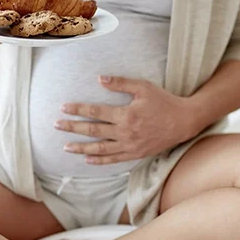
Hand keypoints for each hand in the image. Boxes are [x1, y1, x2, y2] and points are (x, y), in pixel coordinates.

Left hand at [55, 76, 201, 164]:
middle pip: (93, 131)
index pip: (95, 112)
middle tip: (56, 125)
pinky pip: (113, 159)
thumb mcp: (143, 87)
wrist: (183, 122)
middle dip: (72, 128)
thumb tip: (100, 79)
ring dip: (81, 147)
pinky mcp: (135, 154)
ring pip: (100, 148)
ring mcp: (130, 146)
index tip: (63, 108)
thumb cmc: (163, 101)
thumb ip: (120, 84)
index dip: (78, 110)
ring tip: (66, 146)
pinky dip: (99, 160)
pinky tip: (87, 158)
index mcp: (126, 115)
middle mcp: (125, 132)